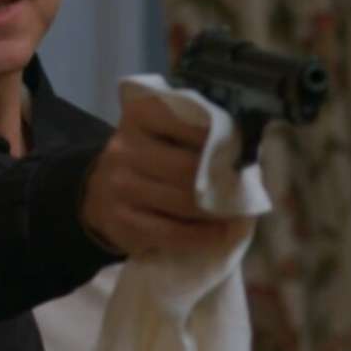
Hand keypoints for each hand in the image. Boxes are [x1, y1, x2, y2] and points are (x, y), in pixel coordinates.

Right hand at [80, 96, 241, 254]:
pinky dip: (205, 236)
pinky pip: (174, 233)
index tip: (244, 152)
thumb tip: (244, 150)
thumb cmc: (148, 158)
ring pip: (185, 202)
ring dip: (219, 211)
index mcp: (140, 114)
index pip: (190, 121)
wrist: (101, 194)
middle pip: (189, 168)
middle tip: (249, 188)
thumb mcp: (162, 130)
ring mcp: (119, 187)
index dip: (222, 138)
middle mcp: (125, 148)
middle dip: (224, 181)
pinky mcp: (121, 222)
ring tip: (241, 213)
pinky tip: (223, 234)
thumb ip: (195, 129)